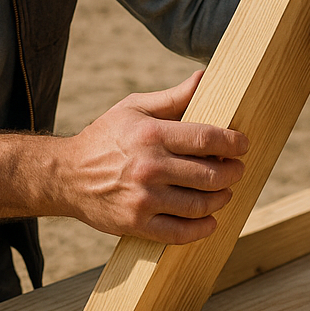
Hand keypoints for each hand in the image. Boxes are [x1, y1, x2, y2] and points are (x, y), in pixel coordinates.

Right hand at [55, 70, 247, 243]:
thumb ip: (173, 97)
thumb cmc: (104, 137)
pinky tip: (210, 220)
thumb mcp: (134, 108)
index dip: (233, 143)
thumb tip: (204, 78)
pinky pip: (180, 232)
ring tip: (224, 192)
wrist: (66, 175)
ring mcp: (144, 199)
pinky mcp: (137, 224)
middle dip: (233, 172)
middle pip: (210, 175)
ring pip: (200, 205)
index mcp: (151, 135)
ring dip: (222, 199)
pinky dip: (203, 228)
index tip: (243, 144)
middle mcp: (150, 167)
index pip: (206, 139)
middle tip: (237, 169)